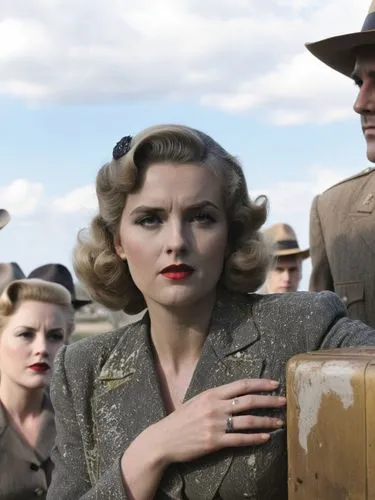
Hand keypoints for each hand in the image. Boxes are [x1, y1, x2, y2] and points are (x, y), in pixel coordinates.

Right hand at [142, 378, 285, 465]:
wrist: (164, 439)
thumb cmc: (180, 419)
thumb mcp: (196, 401)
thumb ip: (215, 398)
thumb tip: (234, 395)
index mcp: (212, 394)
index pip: (241, 385)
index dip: (260, 384)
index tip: (274, 384)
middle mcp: (216, 406)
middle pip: (249, 401)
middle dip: (269, 400)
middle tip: (284, 401)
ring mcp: (216, 424)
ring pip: (248, 421)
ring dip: (266, 421)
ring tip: (279, 422)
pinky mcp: (215, 442)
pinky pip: (240, 440)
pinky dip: (255, 438)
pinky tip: (266, 438)